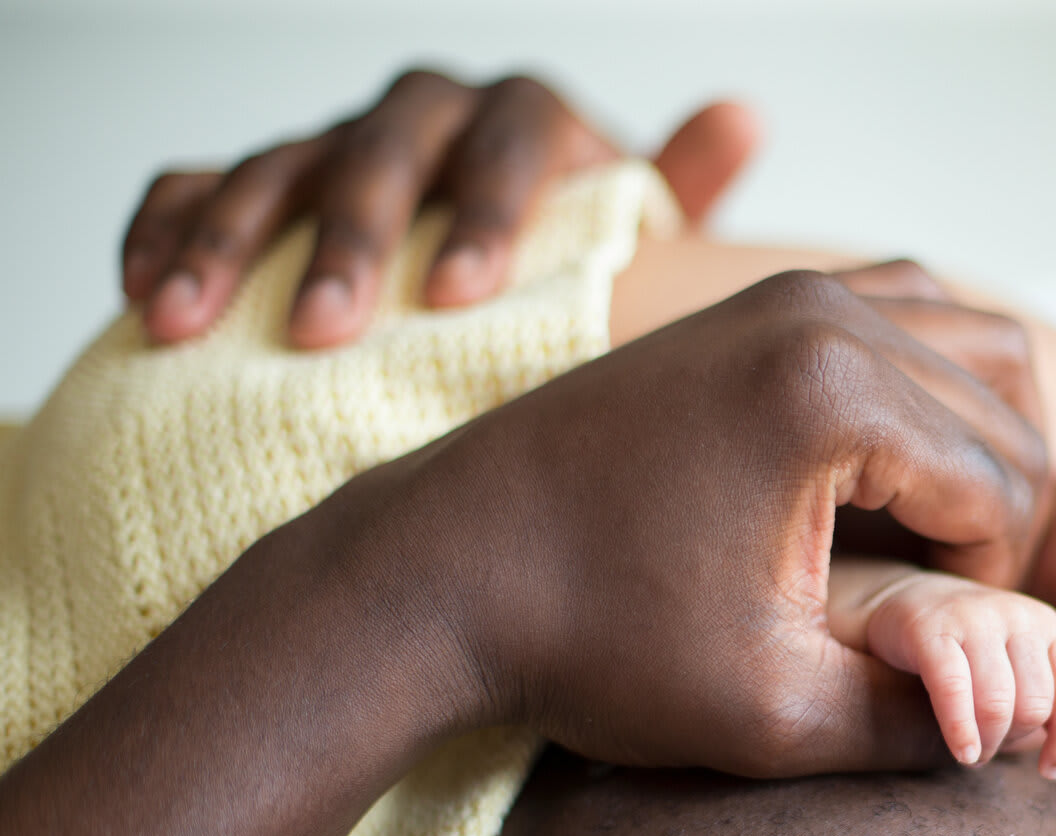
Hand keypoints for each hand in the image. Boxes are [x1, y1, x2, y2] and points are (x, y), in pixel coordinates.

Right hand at [123, 69, 758, 347]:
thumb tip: (745, 114)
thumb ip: (681, 184)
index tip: (458, 297)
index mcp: (526, 122)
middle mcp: (429, 118)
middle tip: (325, 334)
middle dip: (346, 236)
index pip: (511, 139)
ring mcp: (337, 144)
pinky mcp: (259, 179)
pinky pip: (188, 182)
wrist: (500, 270)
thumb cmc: (578, 267)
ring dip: (226, 241)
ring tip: (187, 325)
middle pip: (382, 149)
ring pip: (274, 163)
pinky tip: (141, 296)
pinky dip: (160, 230)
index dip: (481, 209)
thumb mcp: (640, 234)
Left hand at [373, 270, 1045, 774]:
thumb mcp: (770, 713)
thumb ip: (914, 723)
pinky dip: (932, 386)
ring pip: (976, 341)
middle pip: (1007, 408)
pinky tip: (882, 477)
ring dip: (982, 441)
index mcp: (833, 394)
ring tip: (925, 538)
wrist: (441, 574)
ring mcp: (783, 290)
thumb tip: (1016, 725)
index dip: (993, 588)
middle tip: (939, 604)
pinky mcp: (752, 299)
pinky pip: (905, 310)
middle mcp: (820, 311)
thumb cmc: (592, 643)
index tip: (930, 648)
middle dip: (999, 518)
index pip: (1005, 487)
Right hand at [862, 570, 1055, 776]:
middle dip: (1013, 740)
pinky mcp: (930, 629)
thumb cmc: (966, 649)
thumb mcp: (1012, 663)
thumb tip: (1055, 759)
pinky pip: (953, 690)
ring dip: (988, 743)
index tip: (1049, 772)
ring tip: (973, 754)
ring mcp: (975, 618)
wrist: (904, 601)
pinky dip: (960, 730)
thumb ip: (1036, 701)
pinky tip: (962, 752)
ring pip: (998, 704)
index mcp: (1046, 624)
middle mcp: (1017, 616)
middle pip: (1034, 705)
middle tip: (990, 748)